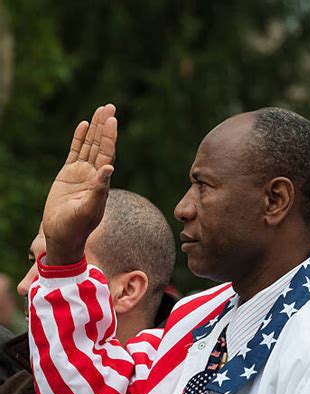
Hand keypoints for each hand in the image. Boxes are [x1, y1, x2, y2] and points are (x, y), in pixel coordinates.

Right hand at [42, 104, 117, 264]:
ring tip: (100, 110)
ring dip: (94, 129)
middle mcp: (93, 175)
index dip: (110, 137)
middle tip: (109, 107)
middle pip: (100, 145)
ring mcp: (81, 173)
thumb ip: (99, 190)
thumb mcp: (88, 209)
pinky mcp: (67, 174)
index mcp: (101, 182)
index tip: (113, 120)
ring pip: (89, 146)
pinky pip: (75, 152)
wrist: (62, 236)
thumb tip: (109, 169)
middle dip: (105, 127)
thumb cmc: (76, 227)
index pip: (107, 154)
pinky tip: (83, 125)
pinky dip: (79, 138)